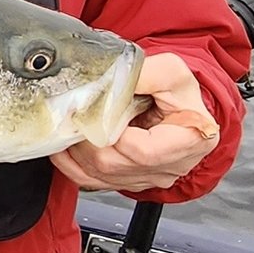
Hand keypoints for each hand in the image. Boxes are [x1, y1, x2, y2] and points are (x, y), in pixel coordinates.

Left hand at [50, 52, 220, 193]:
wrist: (178, 106)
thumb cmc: (179, 92)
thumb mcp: (170, 71)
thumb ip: (143, 74)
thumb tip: (110, 81)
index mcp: (189, 140)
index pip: (144, 152)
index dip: (113, 135)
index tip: (97, 112)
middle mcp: (170, 166)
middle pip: (114, 163)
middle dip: (86, 138)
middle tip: (73, 114)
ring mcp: (147, 178)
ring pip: (98, 174)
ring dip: (75, 149)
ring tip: (70, 124)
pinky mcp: (127, 181)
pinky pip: (90, 180)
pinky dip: (69, 162)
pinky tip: (64, 144)